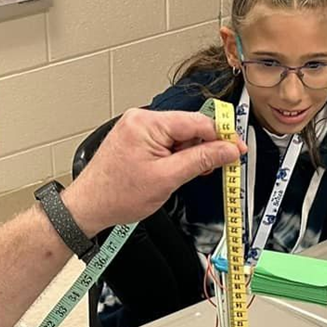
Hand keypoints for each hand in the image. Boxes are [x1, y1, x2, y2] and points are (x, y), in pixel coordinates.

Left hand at [61, 108, 240, 233]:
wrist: (88, 207)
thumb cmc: (116, 195)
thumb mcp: (167, 179)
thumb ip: (201, 160)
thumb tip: (227, 150)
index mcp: (147, 123)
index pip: (196, 122)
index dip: (222, 137)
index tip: (237, 150)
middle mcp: (141, 120)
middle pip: (189, 126)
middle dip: (207, 146)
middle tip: (222, 165)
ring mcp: (137, 128)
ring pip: (179, 135)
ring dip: (192, 153)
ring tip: (195, 173)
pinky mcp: (136, 139)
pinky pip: (166, 141)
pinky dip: (178, 155)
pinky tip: (180, 170)